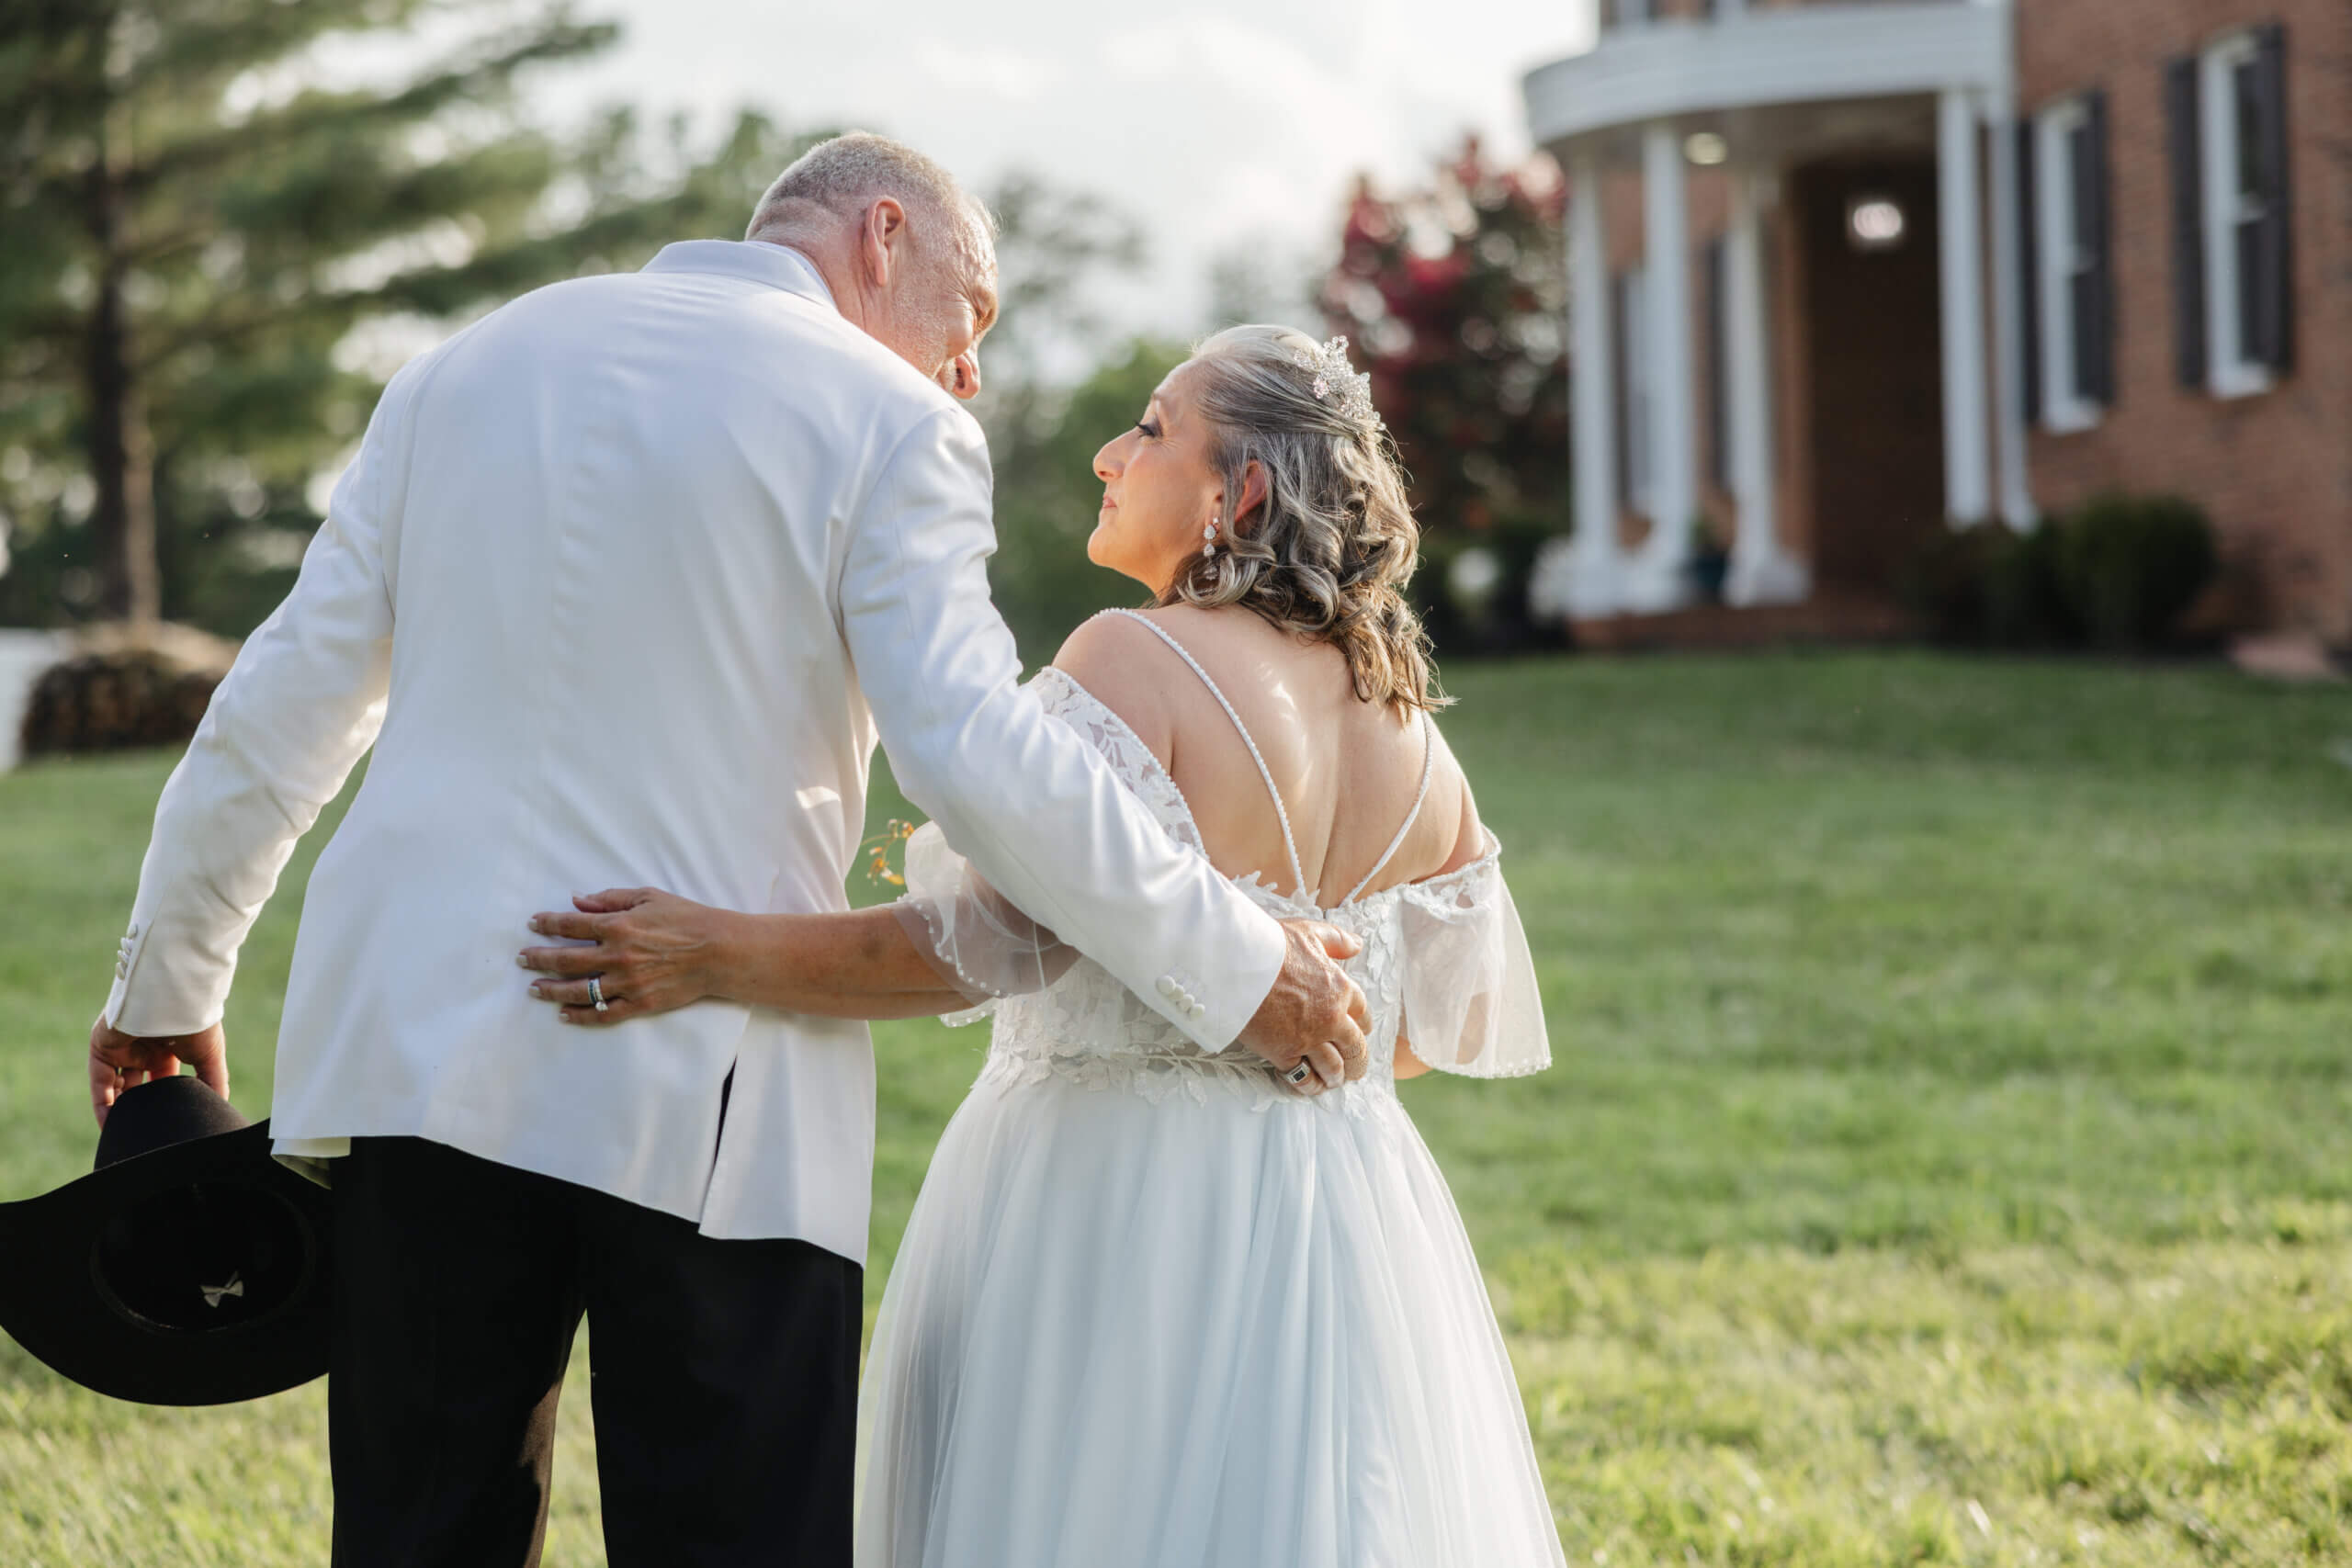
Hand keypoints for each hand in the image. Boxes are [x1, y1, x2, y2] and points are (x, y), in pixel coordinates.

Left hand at [89, 1016, 227, 1126]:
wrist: (175, 1000)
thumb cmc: (197, 1024)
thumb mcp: (210, 1058)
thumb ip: (213, 1083)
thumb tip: (219, 1110)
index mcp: (169, 1047)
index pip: (163, 1078)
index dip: (164, 1101)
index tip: (168, 1124)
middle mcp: (143, 1046)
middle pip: (138, 1084)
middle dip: (142, 1107)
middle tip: (146, 1132)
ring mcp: (121, 1046)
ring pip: (116, 1085)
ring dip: (121, 1108)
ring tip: (128, 1134)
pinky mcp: (102, 1047)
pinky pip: (99, 1081)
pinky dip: (103, 1102)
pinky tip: (111, 1124)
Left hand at [516, 887, 730, 1025]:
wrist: (719, 951)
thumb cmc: (686, 919)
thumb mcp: (649, 897)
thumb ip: (610, 899)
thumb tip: (576, 900)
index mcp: (618, 926)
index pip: (570, 926)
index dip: (547, 925)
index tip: (532, 925)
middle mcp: (616, 956)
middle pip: (565, 960)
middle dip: (538, 959)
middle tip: (521, 960)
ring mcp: (626, 983)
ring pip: (578, 990)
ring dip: (551, 990)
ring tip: (534, 989)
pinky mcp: (639, 1004)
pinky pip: (603, 1013)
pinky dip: (581, 1016)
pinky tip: (564, 1014)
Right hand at [1237, 920, 1370, 1095]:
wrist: (1237, 966)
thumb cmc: (1271, 945)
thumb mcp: (1309, 933)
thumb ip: (1336, 940)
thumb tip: (1357, 945)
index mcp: (1340, 989)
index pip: (1362, 1013)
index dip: (1362, 1024)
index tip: (1360, 1031)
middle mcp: (1331, 1018)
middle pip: (1355, 1046)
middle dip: (1357, 1059)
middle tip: (1355, 1067)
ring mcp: (1309, 1039)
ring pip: (1334, 1067)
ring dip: (1336, 1076)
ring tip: (1335, 1081)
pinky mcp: (1285, 1054)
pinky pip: (1304, 1078)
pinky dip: (1310, 1086)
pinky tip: (1312, 1088)